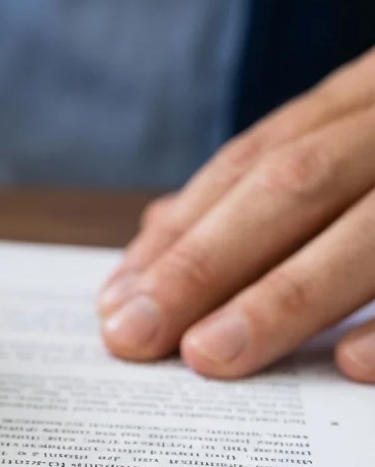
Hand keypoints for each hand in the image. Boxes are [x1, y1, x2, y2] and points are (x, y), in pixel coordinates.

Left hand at [97, 48, 374, 380]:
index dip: (184, 233)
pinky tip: (356, 367)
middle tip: (138, 339)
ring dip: (291, 294)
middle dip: (209, 263)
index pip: (258, 163)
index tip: (117, 304)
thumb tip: (158, 238)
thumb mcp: (361, 144)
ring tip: (215, 358)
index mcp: (373, 99)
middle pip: (298, 184)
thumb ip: (280, 179)